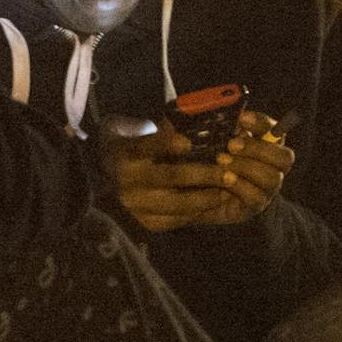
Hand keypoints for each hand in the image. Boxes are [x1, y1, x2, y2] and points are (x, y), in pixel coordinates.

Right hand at [97, 124, 232, 231]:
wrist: (113, 182)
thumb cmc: (138, 153)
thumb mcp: (145, 136)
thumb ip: (168, 131)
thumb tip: (203, 119)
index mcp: (128, 153)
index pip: (148, 145)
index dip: (168, 143)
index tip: (188, 142)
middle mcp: (129, 180)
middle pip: (170, 176)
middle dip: (203, 175)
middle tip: (228, 173)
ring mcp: (136, 204)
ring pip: (177, 203)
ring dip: (206, 197)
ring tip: (226, 190)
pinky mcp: (145, 222)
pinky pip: (177, 220)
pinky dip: (197, 213)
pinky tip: (212, 203)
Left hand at [201, 109, 296, 225]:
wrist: (202, 196)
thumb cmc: (211, 162)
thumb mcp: (216, 141)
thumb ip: (223, 128)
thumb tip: (220, 113)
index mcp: (266, 146)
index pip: (277, 130)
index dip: (263, 123)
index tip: (242, 118)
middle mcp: (273, 167)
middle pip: (285, 157)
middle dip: (258, 149)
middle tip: (231, 144)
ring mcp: (267, 189)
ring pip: (272, 178)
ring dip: (245, 167)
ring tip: (221, 161)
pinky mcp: (255, 206)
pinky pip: (256, 197)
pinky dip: (239, 186)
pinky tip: (224, 179)